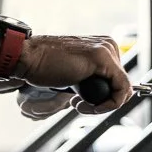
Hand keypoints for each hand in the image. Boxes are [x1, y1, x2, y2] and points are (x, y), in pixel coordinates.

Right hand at [14, 34, 131, 115]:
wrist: (29, 57)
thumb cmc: (45, 66)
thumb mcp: (75, 73)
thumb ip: (91, 80)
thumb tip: (104, 97)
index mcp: (103, 47)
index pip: (117, 81)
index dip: (104, 99)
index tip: (82, 102)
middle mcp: (108, 45)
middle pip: (121, 86)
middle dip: (103, 102)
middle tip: (79, 104)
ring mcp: (106, 50)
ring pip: (122, 90)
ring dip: (102, 105)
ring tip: (78, 104)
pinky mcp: (102, 59)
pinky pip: (121, 90)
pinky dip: (108, 105)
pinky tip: (84, 104)